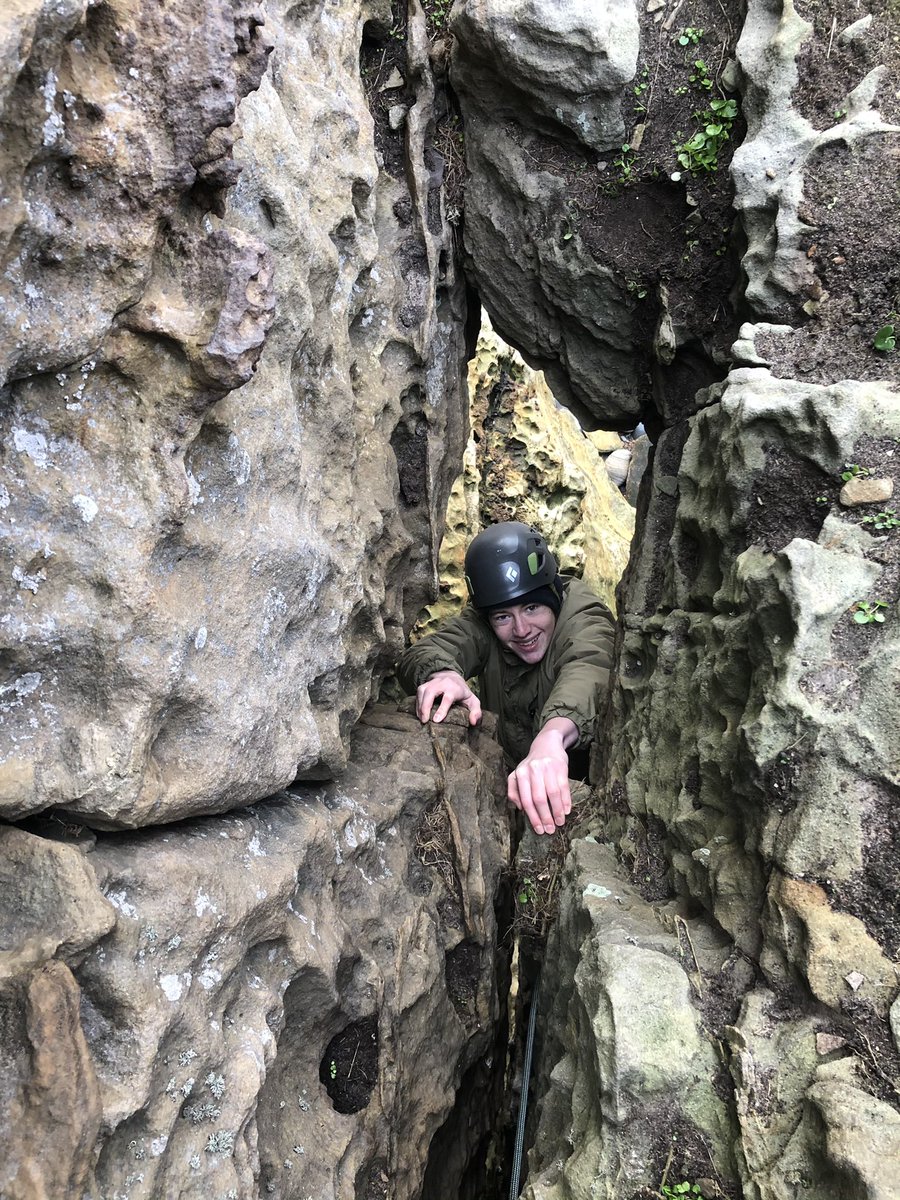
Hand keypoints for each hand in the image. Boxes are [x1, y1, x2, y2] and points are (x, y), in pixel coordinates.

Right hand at [416, 670, 482, 726]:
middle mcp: (442, 683)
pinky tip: (419, 714)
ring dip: (420, 706)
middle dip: (426, 707)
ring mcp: (432, 682)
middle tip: (425, 721)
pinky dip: (417, 704)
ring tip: (421, 719)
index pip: (447, 698)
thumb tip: (473, 722)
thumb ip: (476, 712)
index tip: (436, 720)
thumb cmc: (462, 692)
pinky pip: (418, 693)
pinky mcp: (424, 684)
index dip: (442, 709)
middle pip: (431, 693)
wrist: (451, 676)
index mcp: (454, 688)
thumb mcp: (472, 701)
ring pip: (423, 691)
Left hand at [508, 719, 577, 834]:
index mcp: (520, 774)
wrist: (546, 744)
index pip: (526, 800)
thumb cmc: (531, 765)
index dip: (533, 817)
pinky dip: (566, 801)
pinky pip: (564, 787)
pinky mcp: (561, 767)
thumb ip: (514, 790)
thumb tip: (520, 808)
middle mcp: (533, 770)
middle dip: (545, 817)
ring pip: (552, 794)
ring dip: (557, 811)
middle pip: (539, 799)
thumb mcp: (517, 774)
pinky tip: (566, 811)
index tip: (539, 830)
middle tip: (550, 830)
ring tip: (560, 823)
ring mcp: (547, 768)